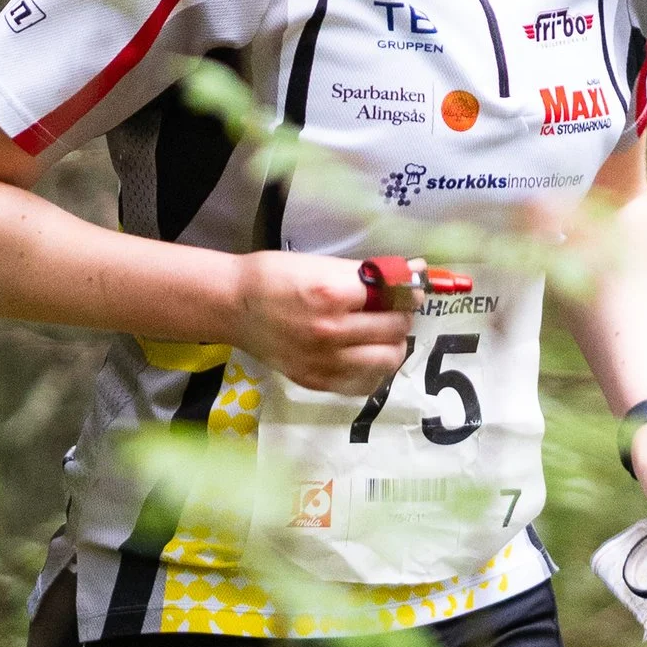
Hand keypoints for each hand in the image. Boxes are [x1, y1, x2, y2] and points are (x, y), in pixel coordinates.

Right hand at [234, 253, 415, 395]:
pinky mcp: (317, 381)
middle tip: (396, 310)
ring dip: (394, 344)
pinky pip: (366, 382)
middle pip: (395, 328)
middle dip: (402, 316)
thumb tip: (413, 270)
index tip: (410, 290)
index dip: (408, 291)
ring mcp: (324, 361)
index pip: (394, 296)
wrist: (232, 307)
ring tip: (383, 334)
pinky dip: (374, 368)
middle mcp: (330, 331)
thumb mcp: (321, 264)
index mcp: (331, 293)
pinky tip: (366, 354)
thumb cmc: (274, 277)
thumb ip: (367, 273)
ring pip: (388, 359)